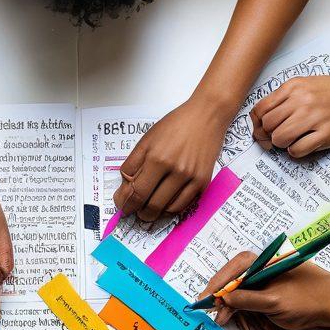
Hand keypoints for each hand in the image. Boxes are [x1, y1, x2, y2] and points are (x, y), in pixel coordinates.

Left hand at [113, 98, 228, 221]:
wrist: (207, 115)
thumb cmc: (175, 125)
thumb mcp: (147, 140)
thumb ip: (133, 165)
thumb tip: (125, 188)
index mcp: (158, 159)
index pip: (137, 192)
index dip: (126, 203)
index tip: (122, 205)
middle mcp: (176, 171)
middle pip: (152, 206)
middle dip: (139, 213)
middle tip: (134, 211)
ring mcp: (192, 178)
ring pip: (168, 210)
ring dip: (155, 213)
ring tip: (148, 208)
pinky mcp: (203, 182)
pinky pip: (184, 205)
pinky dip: (171, 208)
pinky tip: (165, 203)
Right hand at [199, 251, 329, 329]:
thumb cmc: (310, 299)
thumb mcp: (275, 302)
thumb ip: (247, 300)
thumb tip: (223, 299)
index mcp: (264, 262)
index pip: (233, 269)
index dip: (216, 284)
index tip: (205, 300)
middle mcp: (262, 269)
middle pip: (233, 282)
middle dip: (224, 300)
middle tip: (216, 317)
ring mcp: (266, 281)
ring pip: (240, 295)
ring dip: (235, 310)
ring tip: (228, 322)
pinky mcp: (269, 294)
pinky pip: (250, 303)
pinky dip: (246, 314)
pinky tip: (246, 323)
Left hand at [251, 75, 329, 157]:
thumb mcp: (305, 85)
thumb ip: (283, 99)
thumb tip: (259, 122)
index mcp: (293, 86)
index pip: (260, 110)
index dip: (257, 124)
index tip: (264, 130)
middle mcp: (302, 100)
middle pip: (267, 126)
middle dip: (270, 135)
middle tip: (281, 136)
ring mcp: (314, 117)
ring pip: (279, 139)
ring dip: (282, 144)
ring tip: (293, 140)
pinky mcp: (326, 133)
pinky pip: (297, 150)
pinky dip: (295, 152)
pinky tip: (303, 144)